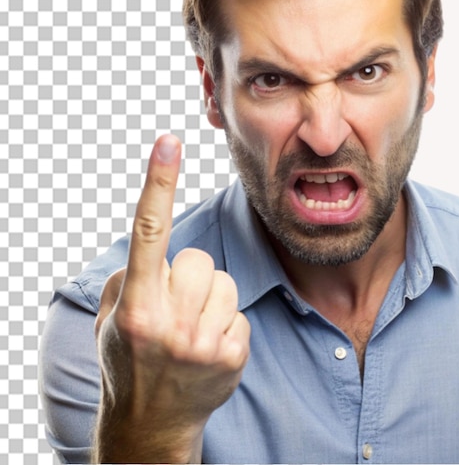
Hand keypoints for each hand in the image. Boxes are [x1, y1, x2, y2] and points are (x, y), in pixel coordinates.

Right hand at [93, 135, 249, 462]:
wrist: (151, 423)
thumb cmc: (130, 358)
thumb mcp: (113, 318)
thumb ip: (132, 275)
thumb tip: (159, 243)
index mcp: (134, 306)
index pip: (148, 232)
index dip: (159, 183)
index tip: (169, 141)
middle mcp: (167, 323)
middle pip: (197, 259)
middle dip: (186, 276)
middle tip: (172, 309)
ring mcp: (202, 343)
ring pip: (223, 281)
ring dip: (208, 299)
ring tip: (190, 330)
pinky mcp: (231, 355)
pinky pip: (238, 311)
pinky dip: (224, 324)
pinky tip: (207, 349)